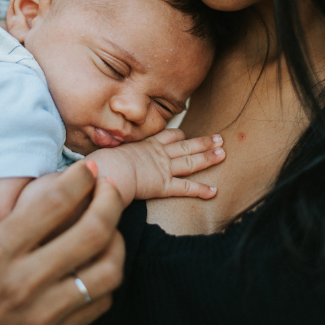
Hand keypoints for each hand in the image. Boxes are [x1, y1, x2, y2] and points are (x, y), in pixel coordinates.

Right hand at [0, 135, 123, 324]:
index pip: (54, 203)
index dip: (80, 178)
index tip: (88, 166)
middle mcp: (23, 285)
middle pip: (92, 231)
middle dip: (110, 198)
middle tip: (110, 185)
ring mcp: (43, 316)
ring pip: (107, 271)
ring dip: (117, 240)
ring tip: (109, 224)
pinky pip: (100, 304)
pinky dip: (107, 279)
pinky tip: (96, 263)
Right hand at [88, 128, 224, 205]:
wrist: (105, 171)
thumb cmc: (102, 162)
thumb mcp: (108, 150)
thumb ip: (113, 151)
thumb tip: (101, 153)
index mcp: (146, 144)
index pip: (168, 136)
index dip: (179, 135)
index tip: (186, 133)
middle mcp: (158, 154)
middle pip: (186, 146)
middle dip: (204, 142)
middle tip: (219, 138)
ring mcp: (162, 168)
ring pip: (190, 161)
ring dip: (208, 158)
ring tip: (223, 154)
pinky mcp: (163, 185)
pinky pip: (185, 187)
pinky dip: (201, 190)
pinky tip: (214, 191)